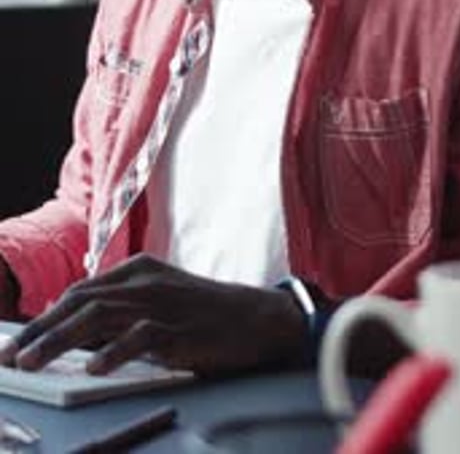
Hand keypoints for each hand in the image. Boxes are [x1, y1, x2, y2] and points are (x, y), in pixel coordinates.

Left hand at [0, 254, 305, 374]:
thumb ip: (121, 309)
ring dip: (60, 340)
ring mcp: (161, 303)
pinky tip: (95, 368)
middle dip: (40, 330)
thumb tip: (74, 331)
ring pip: (99, 316)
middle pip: (80, 301)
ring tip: (32, 362)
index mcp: (137, 271)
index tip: (17, 342)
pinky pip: (141, 338)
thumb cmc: (204, 314)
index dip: (44, 317)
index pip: (79, 292)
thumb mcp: (158, 300)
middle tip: (11, 357)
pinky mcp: (180, 329)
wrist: (256, 317)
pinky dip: (114, 352)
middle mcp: (144, 282)